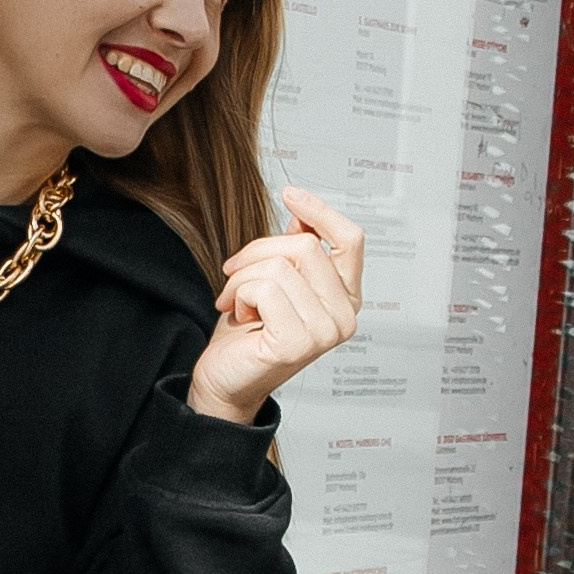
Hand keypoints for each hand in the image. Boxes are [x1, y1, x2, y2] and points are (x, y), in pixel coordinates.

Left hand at [188, 187, 363, 425]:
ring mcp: (326, 332)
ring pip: (280, 266)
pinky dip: (240, 295)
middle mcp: (344, 316)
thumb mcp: (273, 281)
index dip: (321, 211)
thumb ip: (295, 253)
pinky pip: (265, 289)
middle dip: (257, 252)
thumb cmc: (247, 334)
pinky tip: (240, 316)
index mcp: (346, 298)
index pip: (350, 240)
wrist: (223, 379)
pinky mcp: (299, 342)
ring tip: (236, 301)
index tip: (290, 194)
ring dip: (242, 278)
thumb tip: (303, 217)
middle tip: (234, 273)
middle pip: (305, 246)